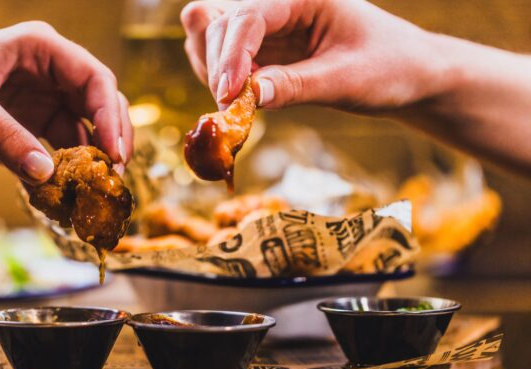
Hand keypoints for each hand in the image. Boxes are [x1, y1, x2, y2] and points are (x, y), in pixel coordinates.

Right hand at [180, 0, 448, 113]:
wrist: (408, 74)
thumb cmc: (390, 68)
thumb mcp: (348, 80)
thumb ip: (298, 86)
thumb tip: (250, 98)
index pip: (248, 15)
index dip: (231, 55)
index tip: (229, 96)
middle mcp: (278, 4)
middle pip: (219, 22)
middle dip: (218, 65)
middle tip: (232, 109)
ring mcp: (266, 26)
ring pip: (209, 34)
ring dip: (211, 69)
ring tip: (236, 102)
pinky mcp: (261, 48)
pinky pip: (219, 56)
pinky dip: (219, 78)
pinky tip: (240, 99)